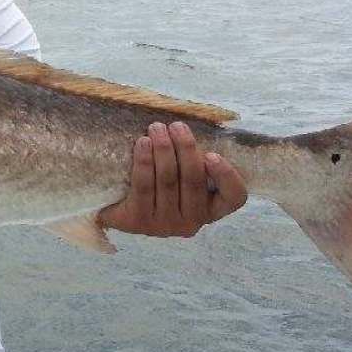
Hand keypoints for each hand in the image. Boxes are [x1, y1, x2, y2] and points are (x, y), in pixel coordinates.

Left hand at [98, 121, 246, 237]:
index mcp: (210, 209)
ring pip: (167, 180)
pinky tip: (143, 143)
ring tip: (156, 128)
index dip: (227, 176)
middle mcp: (191, 222)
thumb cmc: (157, 181)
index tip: (212, 154)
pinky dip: (144, 161)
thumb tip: (193, 127)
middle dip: (185, 148)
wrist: (116, 204)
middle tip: (176, 126)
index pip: (234, 197)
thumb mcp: (182, 171)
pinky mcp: (138, 221)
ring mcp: (164, 225)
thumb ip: (194, 157)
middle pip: (193, 181)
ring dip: (163, 149)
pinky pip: (143, 186)